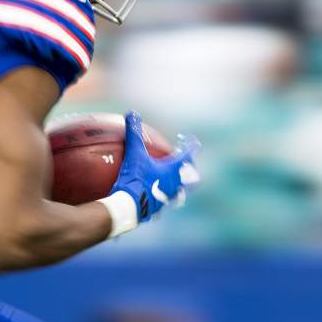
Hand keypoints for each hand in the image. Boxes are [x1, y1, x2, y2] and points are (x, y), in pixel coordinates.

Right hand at [98, 111, 199, 236]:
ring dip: (177, 183)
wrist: (127, 208)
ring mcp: (166, 199)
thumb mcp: (134, 155)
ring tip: (174, 180)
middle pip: (186, 176)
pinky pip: (163, 201)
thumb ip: (134, 134)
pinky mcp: (155, 208)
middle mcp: (173, 185)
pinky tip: (155, 196)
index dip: (190, 148)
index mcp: (172, 171)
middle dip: (187, 168)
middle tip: (187, 162)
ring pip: (177, 190)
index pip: (186, 156)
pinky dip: (163, 195)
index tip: (194, 142)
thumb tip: (132, 113)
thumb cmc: (135, 180)